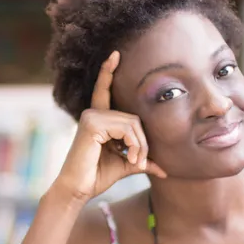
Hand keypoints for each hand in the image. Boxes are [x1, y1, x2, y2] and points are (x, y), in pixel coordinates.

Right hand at [53, 51, 165, 201]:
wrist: (78, 189)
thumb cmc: (97, 176)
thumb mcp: (125, 165)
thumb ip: (141, 159)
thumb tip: (165, 169)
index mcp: (97, 119)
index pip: (104, 91)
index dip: (108, 72)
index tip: (115, 54)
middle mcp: (92, 114)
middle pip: (133, 117)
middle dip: (142, 141)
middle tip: (141, 161)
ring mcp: (91, 117)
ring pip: (132, 123)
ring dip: (139, 145)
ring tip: (135, 161)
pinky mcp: (92, 124)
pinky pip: (126, 128)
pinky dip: (134, 144)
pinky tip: (130, 157)